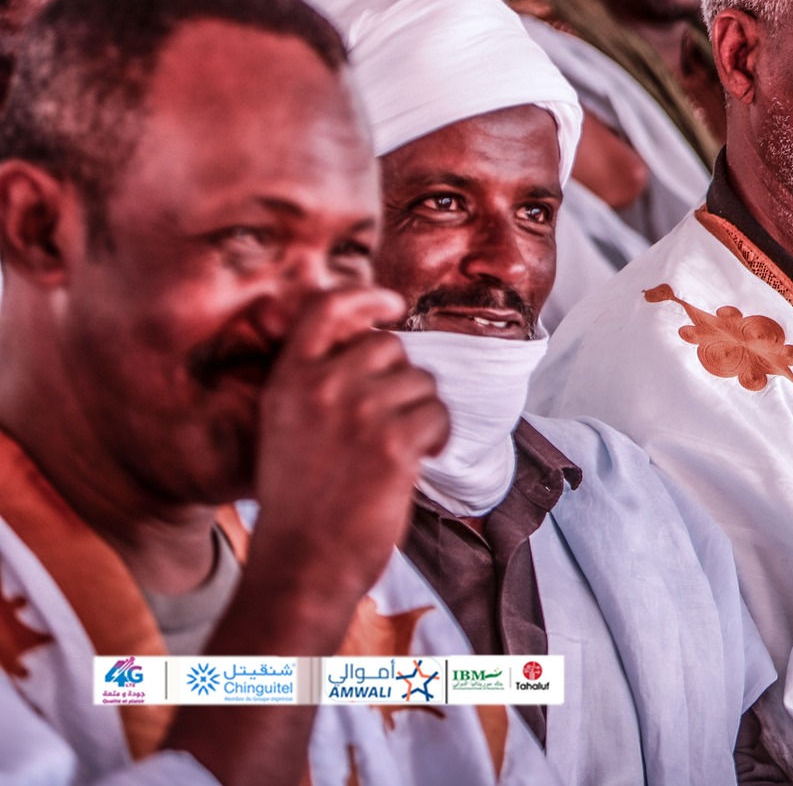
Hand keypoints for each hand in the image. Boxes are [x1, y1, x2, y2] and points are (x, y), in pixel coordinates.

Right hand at [247, 285, 446, 603]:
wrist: (304, 562)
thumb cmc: (303, 501)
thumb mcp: (287, 426)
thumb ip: (318, 382)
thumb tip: (376, 342)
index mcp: (288, 380)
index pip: (325, 308)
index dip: (364, 296)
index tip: (391, 301)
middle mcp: (321, 386)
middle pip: (389, 345)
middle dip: (401, 379)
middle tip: (389, 423)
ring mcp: (358, 411)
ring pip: (421, 381)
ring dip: (421, 412)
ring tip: (396, 451)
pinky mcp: (393, 440)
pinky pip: (439, 413)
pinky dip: (438, 437)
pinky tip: (416, 463)